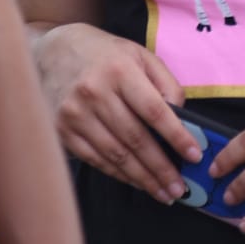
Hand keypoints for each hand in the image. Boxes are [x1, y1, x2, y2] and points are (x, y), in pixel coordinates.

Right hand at [33, 23, 202, 202]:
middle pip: (135, 139)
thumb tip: (182, 118)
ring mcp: (75, 114)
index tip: (194, 155)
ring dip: (143, 178)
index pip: (155, 110)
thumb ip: (165, 83)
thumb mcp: (139, 55)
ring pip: (116, 155)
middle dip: (161, 168)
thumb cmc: (103, 54)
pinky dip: (119, 174)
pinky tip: (136, 181)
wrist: (50, 51)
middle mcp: (95, 92)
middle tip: (180, 188)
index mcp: (119, 70)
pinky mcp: (61, 130)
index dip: (177, 136)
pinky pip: (96, 159)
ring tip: (163, 192)